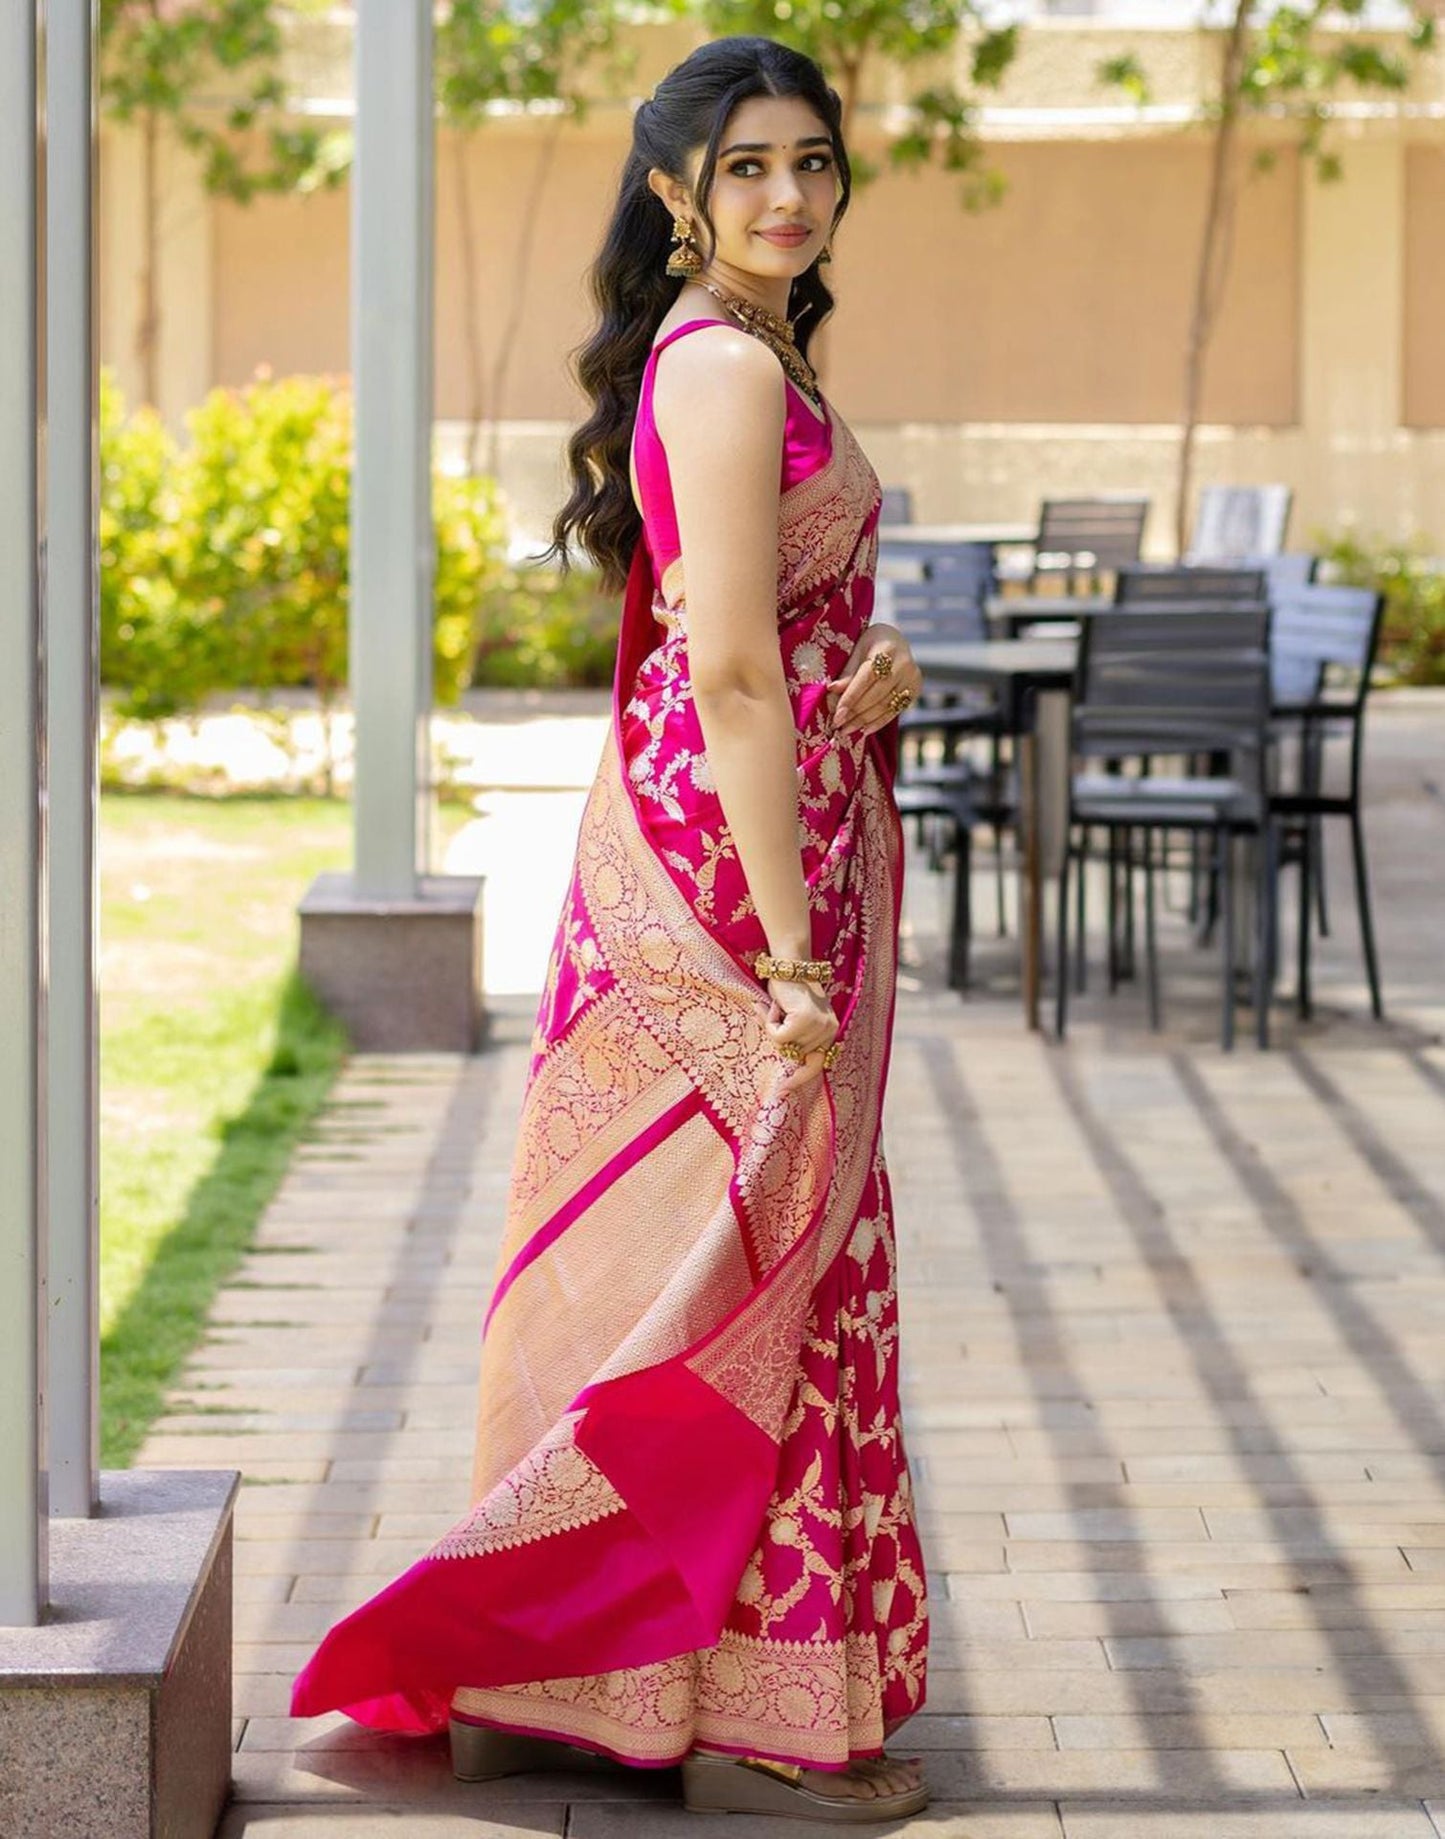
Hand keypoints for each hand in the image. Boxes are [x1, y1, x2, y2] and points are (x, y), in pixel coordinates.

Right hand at [764, 977, 837, 1093]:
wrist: (789, 963)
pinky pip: (778, 1036)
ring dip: (773, 1027)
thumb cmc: (788, 988)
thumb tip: (785, 1061)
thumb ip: (795, 1037)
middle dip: (779, 1038)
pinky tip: (775, 1005)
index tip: (784, 1090)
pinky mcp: (805, 1020)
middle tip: (774, 1013)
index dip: (800, 1078)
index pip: (818, 1064)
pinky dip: (769, 1022)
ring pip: (784, 1046)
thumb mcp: (794, 1017)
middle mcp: (829, 1030)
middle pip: (794, 1054)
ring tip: (777, 1006)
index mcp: (830, 1031)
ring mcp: (819, 1025)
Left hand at [825, 623, 923, 737]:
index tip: (836, 716)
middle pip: (876, 695)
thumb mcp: (856, 651)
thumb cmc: (871, 644)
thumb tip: (832, 693)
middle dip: (855, 713)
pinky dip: (878, 722)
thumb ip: (847, 673)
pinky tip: (864, 730)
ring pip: (885, 706)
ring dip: (864, 721)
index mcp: (886, 649)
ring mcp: (912, 678)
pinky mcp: (915, 690)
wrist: (896, 641)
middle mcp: (903, 664)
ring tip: (846, 730)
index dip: (850, 698)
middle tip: (838, 725)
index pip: (866, 678)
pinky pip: (894, 711)